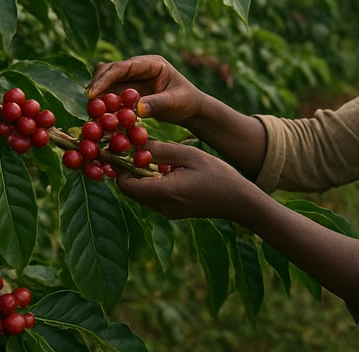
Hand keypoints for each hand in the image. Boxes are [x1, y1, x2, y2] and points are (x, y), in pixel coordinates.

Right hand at [87, 55, 202, 124]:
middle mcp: (137, 69)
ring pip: (107, 83)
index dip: (106, 78)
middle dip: (97, 85)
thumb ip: (157, 104)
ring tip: (93, 113)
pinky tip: (101, 118)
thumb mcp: (175, 102)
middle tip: (89, 104)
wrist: (191, 109)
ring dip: (98, 97)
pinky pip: (111, 96)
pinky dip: (104, 105)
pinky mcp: (127, 93)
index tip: (92, 93)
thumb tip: (137, 108)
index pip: (123, 66)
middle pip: (109, 70)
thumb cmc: (187, 101)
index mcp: (150, 64)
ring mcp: (131, 80)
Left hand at [116, 141, 256, 221]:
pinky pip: (153, 197)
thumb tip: (134, 145)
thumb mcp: (187, 154)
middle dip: (130, 169)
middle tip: (137, 148)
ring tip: (156, 156)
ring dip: (142, 175)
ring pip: (141, 193)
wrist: (237, 200)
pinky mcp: (173, 212)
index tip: (125, 149)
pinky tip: (168, 169)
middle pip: (131, 189)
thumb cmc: (216, 173)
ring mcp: (167, 212)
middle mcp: (161, 206)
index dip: (120, 166)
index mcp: (163, 192)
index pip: (125, 184)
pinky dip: (153, 182)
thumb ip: (159, 150)